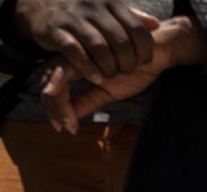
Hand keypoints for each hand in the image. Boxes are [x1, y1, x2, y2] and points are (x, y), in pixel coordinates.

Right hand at [13, 0, 157, 81]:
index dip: (145, 49)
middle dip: (128, 62)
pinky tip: (97, 78)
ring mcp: (73, 18)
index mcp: (110, 3)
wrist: (42, 2)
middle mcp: (93, 7)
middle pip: (120, 41)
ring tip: (112, 75)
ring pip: (99, 47)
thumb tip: (155, 24)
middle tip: (128, 71)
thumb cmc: (84, 12)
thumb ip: (132, 17)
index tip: (145, 62)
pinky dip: (88, 68)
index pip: (137, 29)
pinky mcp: (55, 30)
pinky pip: (74, 51)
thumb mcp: (109, 10)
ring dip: (109, 67)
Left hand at [41, 16, 206, 132]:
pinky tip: (76, 111)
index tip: (61, 127)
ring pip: (56, 75)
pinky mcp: (89, 48)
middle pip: (49, 79)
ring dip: (59, 103)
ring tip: (69, 124)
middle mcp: (74, 55)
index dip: (53, 106)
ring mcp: (80, 50)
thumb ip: (88, 101)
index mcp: (77, 64)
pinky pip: (70, 69)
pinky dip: (68, 92)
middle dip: (53, 106)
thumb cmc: (134, 69)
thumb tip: (69, 119)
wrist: (157, 52)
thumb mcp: (109, 92)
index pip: (54, 83)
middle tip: (62, 127)